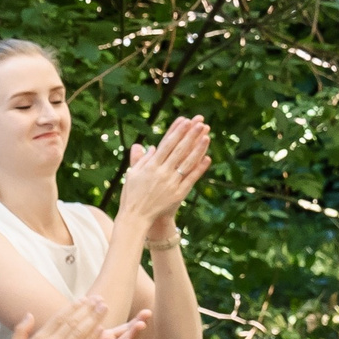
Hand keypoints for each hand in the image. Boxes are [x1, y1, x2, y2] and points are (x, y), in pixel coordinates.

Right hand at [0, 295, 110, 338]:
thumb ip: (22, 329)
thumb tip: (30, 314)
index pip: (59, 318)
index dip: (73, 307)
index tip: (83, 299)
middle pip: (73, 323)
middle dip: (87, 309)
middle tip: (98, 299)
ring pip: (80, 334)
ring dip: (94, 319)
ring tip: (104, 308)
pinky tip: (101, 329)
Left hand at [63, 310, 149, 338]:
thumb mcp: (85, 333)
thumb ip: (93, 320)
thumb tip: (98, 300)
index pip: (126, 328)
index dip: (137, 320)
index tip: (147, 311)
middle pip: (130, 336)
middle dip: (139, 325)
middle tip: (148, 314)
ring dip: (134, 336)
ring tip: (141, 325)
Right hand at [118, 115, 211, 235]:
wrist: (135, 218)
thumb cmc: (131, 195)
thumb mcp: (132, 175)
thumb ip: (140, 160)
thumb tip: (146, 146)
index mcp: (149, 167)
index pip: (166, 145)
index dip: (176, 132)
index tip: (185, 121)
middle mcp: (161, 173)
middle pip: (178, 150)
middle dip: (190, 135)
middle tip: (200, 122)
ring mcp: (170, 183)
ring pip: (187, 162)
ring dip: (198, 148)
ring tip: (207, 135)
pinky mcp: (178, 193)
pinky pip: (191, 178)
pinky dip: (199, 168)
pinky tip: (207, 158)